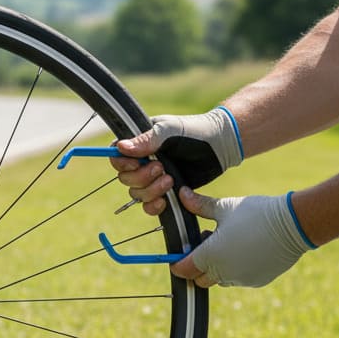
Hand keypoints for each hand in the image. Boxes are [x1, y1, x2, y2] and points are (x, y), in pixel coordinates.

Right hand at [110, 107, 243, 214]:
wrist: (221, 146)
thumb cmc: (195, 131)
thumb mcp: (169, 131)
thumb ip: (146, 140)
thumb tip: (121, 147)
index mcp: (139, 143)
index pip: (116, 157)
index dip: (122, 164)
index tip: (137, 163)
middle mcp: (142, 161)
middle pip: (125, 179)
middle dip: (142, 178)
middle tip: (162, 168)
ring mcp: (153, 178)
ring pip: (136, 194)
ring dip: (151, 191)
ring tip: (171, 180)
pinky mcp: (164, 192)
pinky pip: (148, 206)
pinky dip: (153, 206)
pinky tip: (165, 200)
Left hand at [171, 188, 315, 287]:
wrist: (294, 224)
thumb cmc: (256, 214)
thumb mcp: (224, 207)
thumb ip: (199, 205)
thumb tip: (181, 194)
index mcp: (209, 256)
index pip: (183, 270)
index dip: (178, 262)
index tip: (180, 254)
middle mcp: (222, 273)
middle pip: (199, 278)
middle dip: (197, 265)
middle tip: (206, 243)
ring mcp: (240, 279)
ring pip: (219, 280)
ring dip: (217, 267)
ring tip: (228, 242)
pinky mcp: (256, 281)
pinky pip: (238, 278)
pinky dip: (236, 268)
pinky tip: (245, 248)